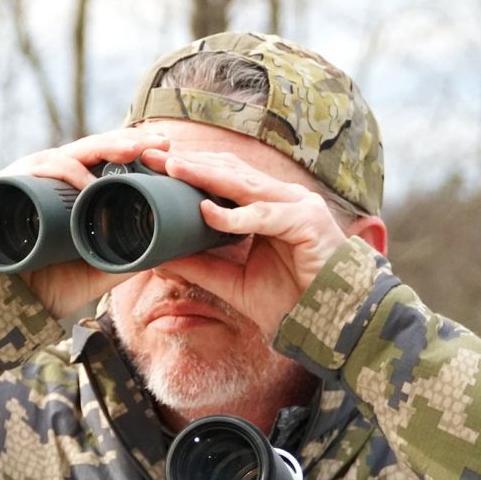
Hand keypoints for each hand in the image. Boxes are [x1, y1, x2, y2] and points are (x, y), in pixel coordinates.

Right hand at [0, 129, 170, 320]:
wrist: (12, 306)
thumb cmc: (52, 286)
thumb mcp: (102, 267)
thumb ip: (130, 255)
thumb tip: (168, 248)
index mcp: (72, 192)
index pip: (106, 161)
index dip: (135, 151)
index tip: (168, 147)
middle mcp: (51, 180)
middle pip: (92, 150)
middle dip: (128, 142)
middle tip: (161, 141)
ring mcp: (30, 180)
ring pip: (70, 154)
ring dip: (103, 149)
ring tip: (133, 152)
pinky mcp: (9, 186)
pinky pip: (41, 171)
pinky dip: (66, 173)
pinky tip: (90, 182)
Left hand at [136, 147, 350, 338]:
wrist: (329, 323)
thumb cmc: (289, 301)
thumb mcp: (232, 282)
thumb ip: (200, 267)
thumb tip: (159, 260)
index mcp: (267, 206)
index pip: (223, 178)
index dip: (189, 169)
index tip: (152, 165)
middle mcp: (283, 199)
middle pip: (230, 172)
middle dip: (190, 163)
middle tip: (151, 156)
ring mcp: (298, 206)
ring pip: (245, 186)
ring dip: (206, 176)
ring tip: (172, 170)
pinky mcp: (308, 223)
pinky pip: (265, 215)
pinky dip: (235, 216)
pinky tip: (207, 213)